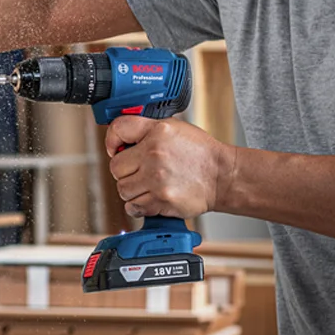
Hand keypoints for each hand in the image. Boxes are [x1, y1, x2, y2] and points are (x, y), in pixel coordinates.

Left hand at [105, 117, 236, 219]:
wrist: (222, 175)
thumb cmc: (199, 153)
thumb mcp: (173, 128)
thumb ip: (145, 129)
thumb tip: (119, 139)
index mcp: (157, 132)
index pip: (118, 129)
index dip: (113, 141)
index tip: (116, 149)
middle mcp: (155, 154)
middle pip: (115, 167)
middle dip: (125, 171)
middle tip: (139, 170)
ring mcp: (157, 179)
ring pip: (122, 189)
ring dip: (132, 189)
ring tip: (149, 184)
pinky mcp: (162, 200)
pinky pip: (133, 207)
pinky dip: (139, 205)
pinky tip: (152, 196)